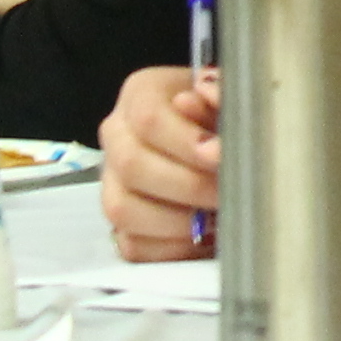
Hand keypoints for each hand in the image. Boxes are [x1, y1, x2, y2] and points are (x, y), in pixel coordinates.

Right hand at [100, 64, 220, 259]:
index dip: (185, 141)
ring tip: (217, 218)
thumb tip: (207, 95)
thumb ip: (221, 94)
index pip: (149, 117)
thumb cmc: (221, 116)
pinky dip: (171, 247)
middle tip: (228, 193)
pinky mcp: (120, 222)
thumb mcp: (227, 96)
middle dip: (188, 185)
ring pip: (123, 208)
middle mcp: (117, 134)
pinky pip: (132, 245)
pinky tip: (202, 238)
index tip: (221, 156)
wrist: (213, 138)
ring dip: (177, 220)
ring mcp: (112, 181)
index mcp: (140, 93)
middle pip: (132, 164)